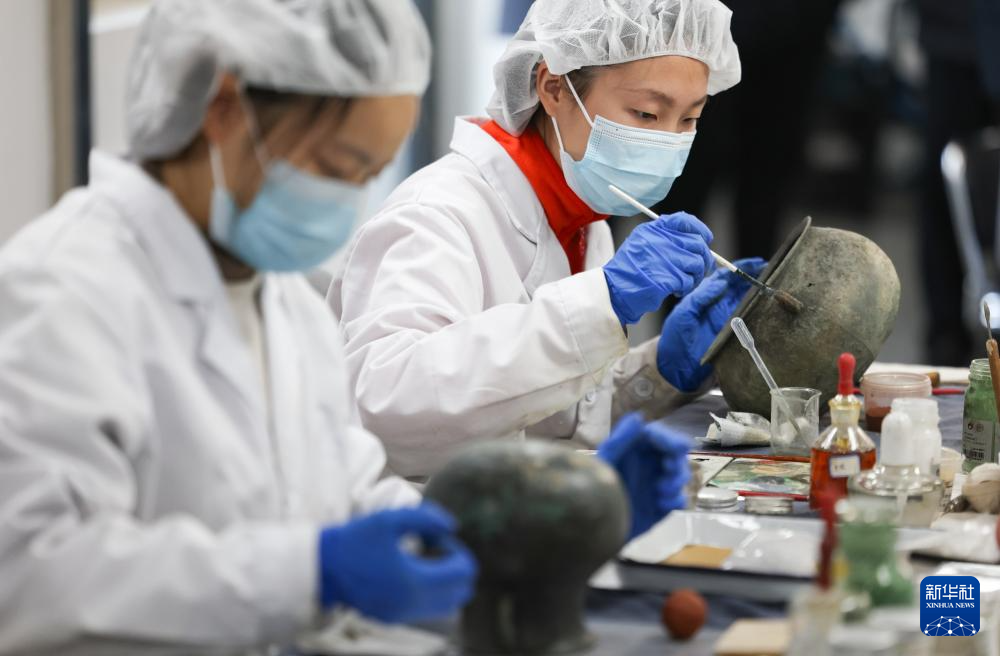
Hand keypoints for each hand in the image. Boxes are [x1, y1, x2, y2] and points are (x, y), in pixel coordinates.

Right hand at [318, 503, 476, 622]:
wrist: (322, 568)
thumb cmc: (355, 541)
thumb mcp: (390, 519)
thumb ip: (426, 518)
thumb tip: (451, 526)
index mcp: (415, 581)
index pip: (463, 572)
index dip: (458, 550)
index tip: (439, 538)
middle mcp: (412, 604)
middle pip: (461, 593)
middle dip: (457, 568)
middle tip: (438, 549)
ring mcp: (403, 614)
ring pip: (447, 605)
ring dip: (447, 582)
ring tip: (426, 560)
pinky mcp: (393, 618)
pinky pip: (428, 610)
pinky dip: (432, 592)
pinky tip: (413, 571)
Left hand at [598, 413, 691, 538]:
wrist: (595, 528)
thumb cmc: (595, 489)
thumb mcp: (606, 463)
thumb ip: (621, 440)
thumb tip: (638, 417)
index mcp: (635, 448)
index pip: (658, 436)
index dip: (670, 439)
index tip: (679, 447)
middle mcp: (648, 462)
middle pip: (675, 455)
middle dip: (677, 462)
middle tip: (669, 471)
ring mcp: (657, 483)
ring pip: (681, 475)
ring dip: (676, 482)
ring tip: (660, 492)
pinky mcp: (662, 503)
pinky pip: (679, 498)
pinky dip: (675, 500)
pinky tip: (661, 505)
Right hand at [603, 213, 714, 324]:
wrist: (614, 291)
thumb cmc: (630, 270)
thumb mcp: (641, 243)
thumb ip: (664, 236)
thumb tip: (697, 239)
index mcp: (653, 229)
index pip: (684, 220)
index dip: (700, 229)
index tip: (706, 239)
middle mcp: (660, 240)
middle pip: (697, 243)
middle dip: (703, 258)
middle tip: (698, 270)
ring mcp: (665, 258)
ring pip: (697, 263)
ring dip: (696, 276)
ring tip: (685, 283)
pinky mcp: (668, 277)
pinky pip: (689, 281)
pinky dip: (686, 288)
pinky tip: (676, 290)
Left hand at [657, 257, 766, 391]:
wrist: (678, 366)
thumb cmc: (676, 337)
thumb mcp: (684, 313)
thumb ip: (701, 296)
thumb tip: (720, 282)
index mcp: (706, 295)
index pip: (726, 276)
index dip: (742, 268)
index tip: (757, 263)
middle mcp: (719, 304)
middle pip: (741, 286)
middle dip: (757, 277)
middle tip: (774, 272)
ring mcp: (728, 317)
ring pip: (748, 299)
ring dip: (761, 292)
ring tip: (776, 285)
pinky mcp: (735, 332)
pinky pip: (751, 318)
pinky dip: (761, 311)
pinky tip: (771, 306)